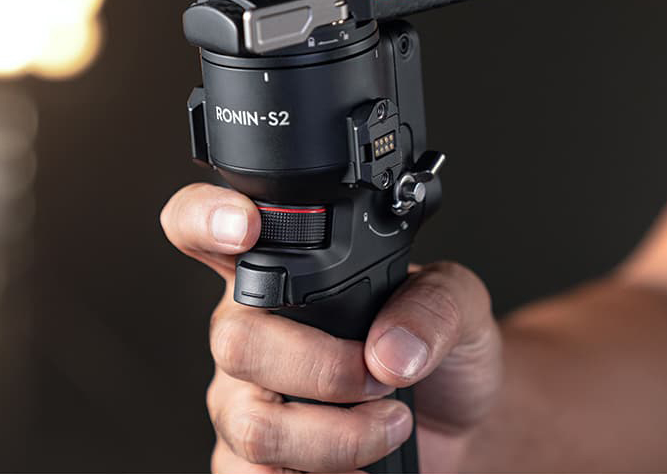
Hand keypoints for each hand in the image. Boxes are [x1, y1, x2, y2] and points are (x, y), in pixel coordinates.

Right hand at [160, 183, 501, 472]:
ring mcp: (243, 398)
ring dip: (336, 438)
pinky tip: (359, 469)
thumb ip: (434, 304)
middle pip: (236, 343)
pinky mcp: (250, 462)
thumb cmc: (441, 353)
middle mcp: (249, 330)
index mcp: (280, 272)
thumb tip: (390, 349)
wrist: (461, 426)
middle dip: (323, 370)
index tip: (242, 229)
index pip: (206, 227)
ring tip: (389, 426)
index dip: (204, 218)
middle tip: (381, 376)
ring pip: (253, 424)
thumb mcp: (460, 306)